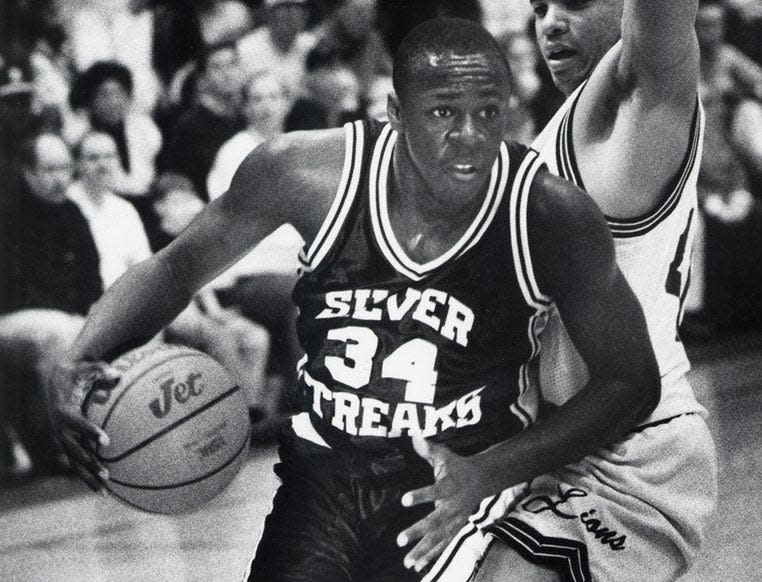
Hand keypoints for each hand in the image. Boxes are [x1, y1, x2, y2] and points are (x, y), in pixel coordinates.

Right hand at [46, 358, 120, 490]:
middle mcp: (59, 430)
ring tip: (105, 489)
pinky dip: (85, 476)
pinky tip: (100, 490)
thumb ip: (99, 370)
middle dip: (89, 462)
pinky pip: (75, 464)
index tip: (106, 439)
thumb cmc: (69, 376)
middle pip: (74, 450)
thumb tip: (118, 373)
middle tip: (106, 472)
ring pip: (73, 462)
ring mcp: (60, 440)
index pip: (77, 423)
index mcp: (63, 412)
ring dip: (87, 476)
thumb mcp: (81, 370)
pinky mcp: (64, 446)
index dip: (90, 431)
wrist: (48, 384)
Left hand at [397, 435, 498, 573]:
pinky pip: (443, 544)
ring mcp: (455, 520)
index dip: (420, 495)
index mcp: (450, 486)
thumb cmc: (456, 466)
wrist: (481, 480)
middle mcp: (453, 506)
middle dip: (418, 531)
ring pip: (438, 538)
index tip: (403, 500)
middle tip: (399, 539)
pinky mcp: (455, 528)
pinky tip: (416, 565)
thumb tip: (413, 433)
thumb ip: (429, 448)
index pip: (435, 491)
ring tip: (406, 561)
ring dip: (422, 550)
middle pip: (435, 521)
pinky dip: (430, 555)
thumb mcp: (444, 455)